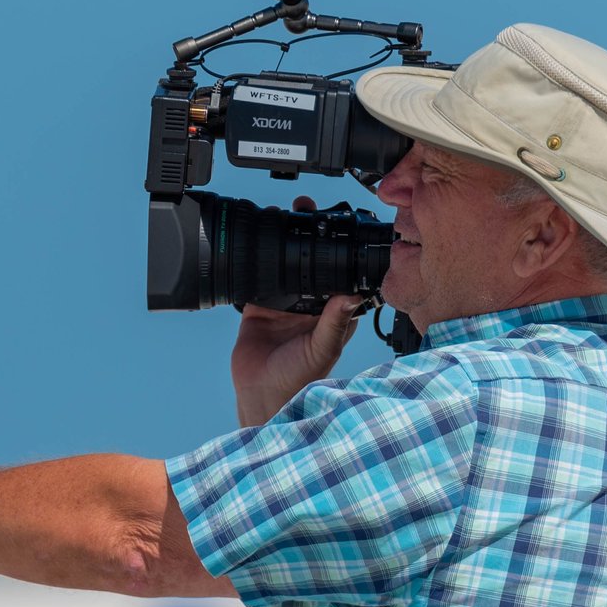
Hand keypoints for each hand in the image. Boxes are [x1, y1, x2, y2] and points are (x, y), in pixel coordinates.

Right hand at [231, 200, 366, 423]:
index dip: (339, 248)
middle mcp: (310, 306)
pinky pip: (257, 280)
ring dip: (283, 242)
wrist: (262, 397)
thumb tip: (351, 294)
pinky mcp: (258, 309)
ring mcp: (284, 306)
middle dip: (308, 235)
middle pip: (311, 262)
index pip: (339, 273)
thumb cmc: (301, 381)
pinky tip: (255, 243)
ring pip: (284, 266)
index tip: (338, 224)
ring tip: (280, 216)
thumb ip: (335, 322)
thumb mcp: (323, 348)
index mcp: (332, 313)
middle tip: (306, 209)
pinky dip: (255, 264)